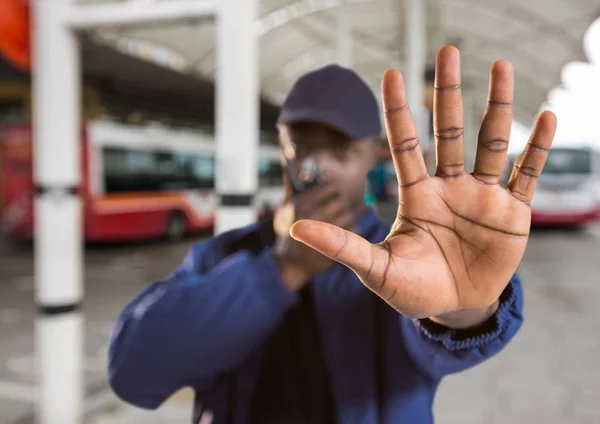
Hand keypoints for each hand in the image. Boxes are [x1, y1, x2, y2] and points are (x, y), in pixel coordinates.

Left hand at [288, 46, 556, 321]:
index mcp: (417, 196)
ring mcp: (481, 197)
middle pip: (448, 133)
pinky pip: (526, 175)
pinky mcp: (512, 214)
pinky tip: (545, 118)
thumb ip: (343, 246)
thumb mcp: (376, 269)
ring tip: (500, 67)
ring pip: (490, 143)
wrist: (454, 309)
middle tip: (447, 51)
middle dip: (447, 94)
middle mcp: (449, 188)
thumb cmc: (412, 289)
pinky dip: (536, 148)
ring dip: (496, 106)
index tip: (390, 75)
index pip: (404, 145)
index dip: (398, 112)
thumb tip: (297, 227)